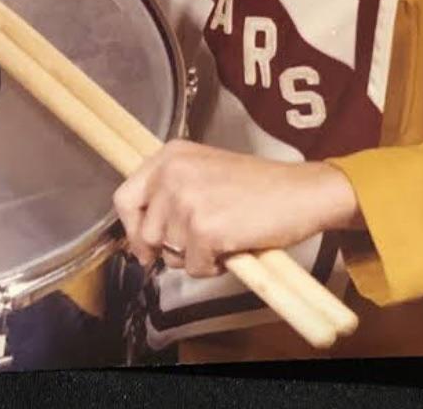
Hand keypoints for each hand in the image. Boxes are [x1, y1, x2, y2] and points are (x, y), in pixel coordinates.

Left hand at [113, 139, 359, 278]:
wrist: (299, 192)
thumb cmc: (258, 187)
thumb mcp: (205, 172)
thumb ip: (172, 192)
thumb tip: (140, 237)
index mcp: (171, 155)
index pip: (123, 197)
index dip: (132, 228)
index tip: (145, 243)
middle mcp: (173, 173)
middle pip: (144, 233)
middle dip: (166, 250)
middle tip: (197, 246)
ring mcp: (186, 201)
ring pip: (168, 253)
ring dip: (193, 257)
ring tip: (223, 237)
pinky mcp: (204, 230)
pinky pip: (194, 267)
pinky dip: (213, 267)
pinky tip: (233, 246)